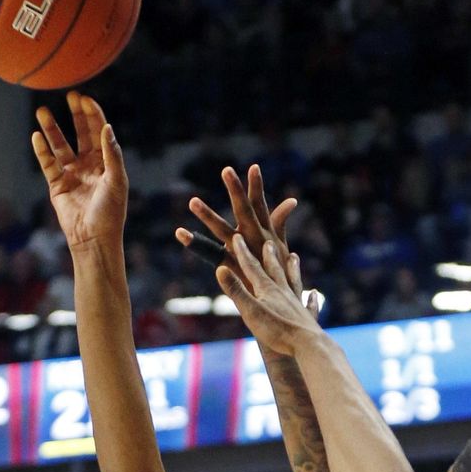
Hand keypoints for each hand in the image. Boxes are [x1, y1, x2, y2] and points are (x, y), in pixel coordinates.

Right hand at [32, 92, 126, 251]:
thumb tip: (106, 127)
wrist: (94, 238)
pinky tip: (36, 136)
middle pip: (81, 133)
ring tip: (42, 111)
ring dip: (52, 129)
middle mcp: (88, 165)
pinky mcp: (57, 185)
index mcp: (106, 163)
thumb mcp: (116, 181)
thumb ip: (112, 154)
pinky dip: (41, 150)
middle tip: (70, 96)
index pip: (99, 132)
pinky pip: (48, 163)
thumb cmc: (110, 212)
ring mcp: (72, 174)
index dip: (93, 115)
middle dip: (76, 115)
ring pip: (60, 145)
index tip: (85, 99)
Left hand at [176, 164, 297, 291]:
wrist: (280, 305)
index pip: (261, 205)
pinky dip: (194, 243)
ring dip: (208, 215)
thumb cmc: (279, 274)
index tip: (254, 167)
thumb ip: (280, 222)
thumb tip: (291, 201)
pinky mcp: (230, 267)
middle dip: (236, 190)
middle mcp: (253, 240)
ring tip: (192, 201)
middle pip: (244, 211)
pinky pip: (209, 254)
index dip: (257, 187)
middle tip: (226, 170)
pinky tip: (180, 233)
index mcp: (265, 233)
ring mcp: (241, 253)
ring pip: (222, 230)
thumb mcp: (279, 245)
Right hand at [216, 236, 323, 354]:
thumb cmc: (276, 330)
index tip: (237, 236)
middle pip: (275, 270)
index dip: (243, 252)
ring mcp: (297, 305)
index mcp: (268, 290)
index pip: (252, 267)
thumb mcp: (250, 311)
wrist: (307, 345)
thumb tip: (220, 268)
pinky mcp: (307, 319)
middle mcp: (284, 293)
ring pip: (294, 282)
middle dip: (269, 256)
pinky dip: (311, 299)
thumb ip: (236, 290)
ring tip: (294, 257)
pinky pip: (309, 306)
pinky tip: (314, 294)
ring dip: (292, 269)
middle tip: (269, 242)